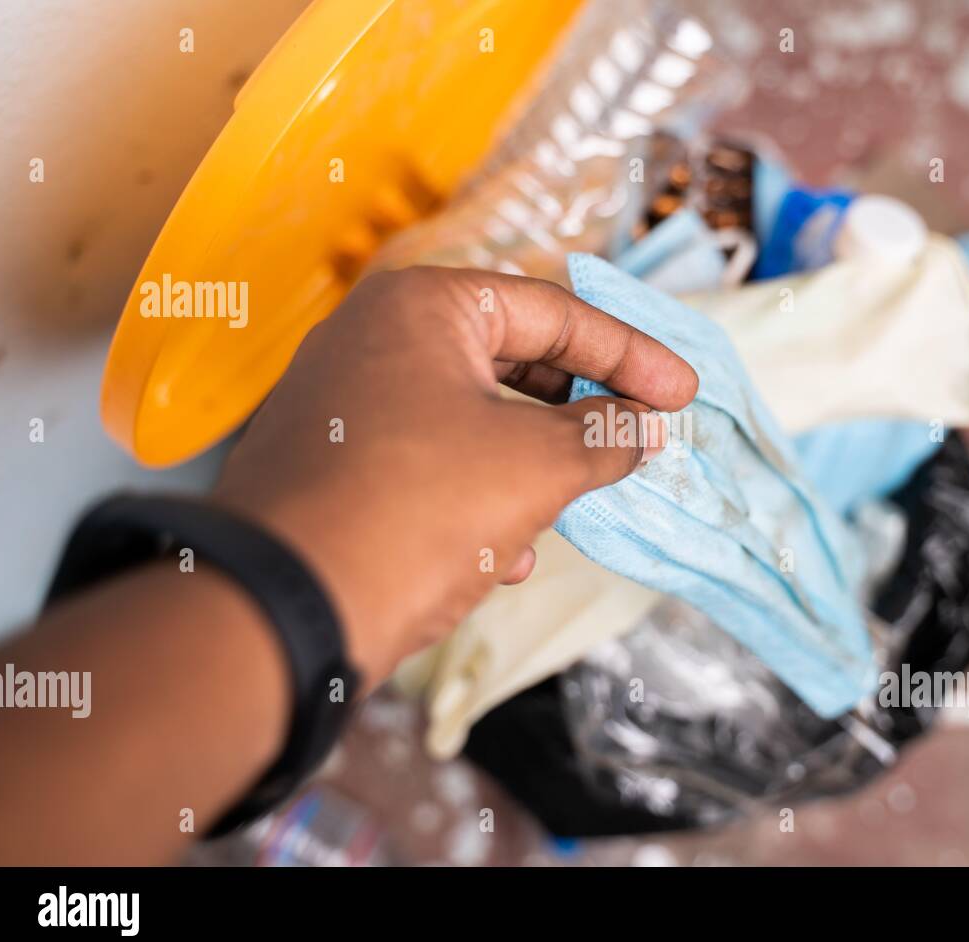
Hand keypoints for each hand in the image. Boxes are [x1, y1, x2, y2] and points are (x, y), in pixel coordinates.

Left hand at [212, 267, 697, 687]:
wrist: (285, 608)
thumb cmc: (418, 509)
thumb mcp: (536, 468)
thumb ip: (602, 438)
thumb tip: (641, 428)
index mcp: (424, 307)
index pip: (553, 312)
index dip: (630, 355)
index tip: (683, 393)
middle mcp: (374, 339)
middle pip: (510, 360)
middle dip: (577, 412)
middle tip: (633, 439)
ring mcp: (344, 404)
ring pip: (472, 419)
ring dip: (533, 464)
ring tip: (573, 503)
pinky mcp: (331, 467)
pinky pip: (429, 464)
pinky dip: (480, 497)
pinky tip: (510, 555)